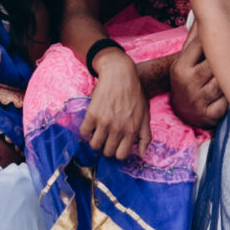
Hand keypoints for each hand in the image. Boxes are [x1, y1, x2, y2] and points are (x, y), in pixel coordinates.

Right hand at [80, 47, 150, 162]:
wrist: (120, 74)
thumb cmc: (134, 94)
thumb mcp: (145, 115)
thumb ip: (145, 137)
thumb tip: (142, 155)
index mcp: (132, 131)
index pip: (121, 155)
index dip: (117, 151)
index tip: (115, 144)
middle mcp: (118, 129)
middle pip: (107, 152)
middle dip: (106, 145)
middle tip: (107, 135)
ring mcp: (104, 122)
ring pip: (94, 145)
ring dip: (95, 139)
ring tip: (99, 130)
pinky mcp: (92, 114)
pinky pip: (84, 132)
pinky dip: (86, 129)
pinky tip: (92, 122)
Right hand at [169, 29, 226, 131]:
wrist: (181, 112)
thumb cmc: (186, 79)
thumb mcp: (184, 60)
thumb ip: (194, 38)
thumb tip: (201, 13)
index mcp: (180, 67)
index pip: (201, 46)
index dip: (215, 41)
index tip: (224, 38)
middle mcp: (187, 84)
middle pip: (215, 64)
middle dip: (224, 61)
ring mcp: (198, 101)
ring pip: (223, 83)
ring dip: (229, 79)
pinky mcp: (209, 116)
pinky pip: (228, 103)